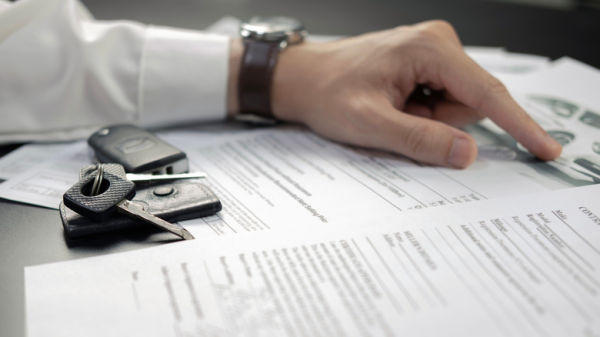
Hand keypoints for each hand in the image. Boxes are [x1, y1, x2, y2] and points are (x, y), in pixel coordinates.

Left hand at [228, 20, 561, 167]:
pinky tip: (394, 105)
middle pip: (471, 102)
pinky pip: (443, 99)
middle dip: (439, 123)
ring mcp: (432, 52)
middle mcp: (437, 43)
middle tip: (397, 119)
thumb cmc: (327, 92)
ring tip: (390, 110)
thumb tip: (467, 153)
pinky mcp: (425, 63)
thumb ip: (420, 140)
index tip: (545, 149)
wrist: (302, 78)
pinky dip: (422, 112)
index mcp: (429, 49)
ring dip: (427, 119)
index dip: (519, 125)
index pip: (486, 93)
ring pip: (457, 104)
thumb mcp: (370, 124)